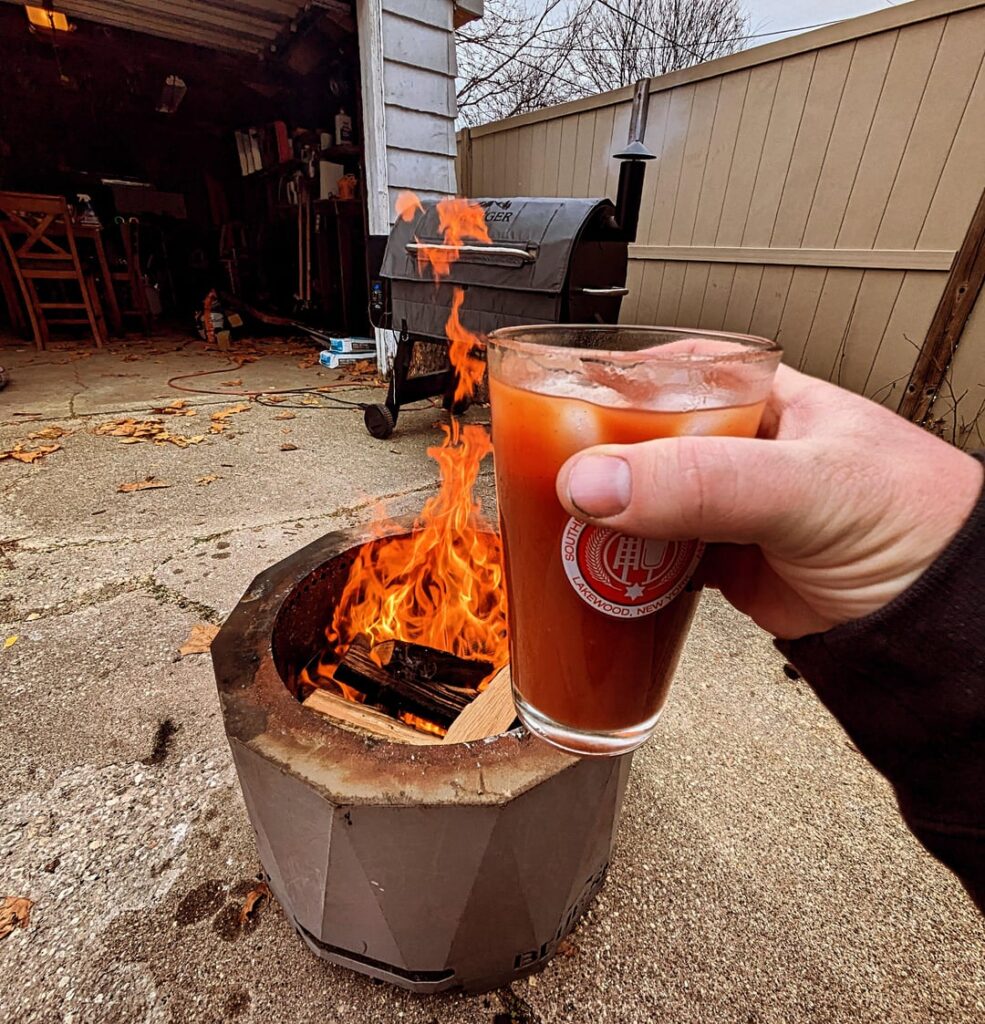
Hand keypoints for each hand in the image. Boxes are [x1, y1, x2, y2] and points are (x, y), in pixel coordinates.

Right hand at [555, 365, 982, 638]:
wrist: (936, 627)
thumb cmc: (914, 526)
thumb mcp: (803, 484)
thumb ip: (702, 480)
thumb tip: (596, 482)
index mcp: (763, 400)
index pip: (671, 370)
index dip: (612, 379)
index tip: (556, 397)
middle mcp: (739, 449)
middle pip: (642, 438)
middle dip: (593, 455)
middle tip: (544, 469)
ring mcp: (727, 510)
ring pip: (644, 503)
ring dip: (603, 518)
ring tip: (557, 525)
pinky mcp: (722, 565)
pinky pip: (655, 560)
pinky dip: (624, 570)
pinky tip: (599, 572)